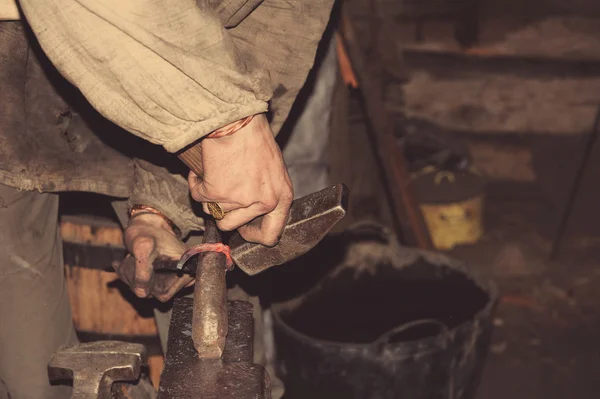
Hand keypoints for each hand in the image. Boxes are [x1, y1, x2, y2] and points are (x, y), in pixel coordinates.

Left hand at [114, 213, 192, 300]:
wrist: (144, 225)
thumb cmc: (145, 232)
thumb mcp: (143, 248)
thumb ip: (142, 271)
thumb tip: (142, 294)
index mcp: (184, 269)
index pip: (164, 293)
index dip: (147, 285)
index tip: (138, 265)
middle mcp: (180, 276)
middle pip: (153, 293)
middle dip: (136, 279)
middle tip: (129, 261)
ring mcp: (169, 278)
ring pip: (145, 290)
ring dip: (131, 277)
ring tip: (128, 260)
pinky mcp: (160, 277)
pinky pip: (141, 286)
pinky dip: (130, 276)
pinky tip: (125, 263)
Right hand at [188, 114, 292, 245]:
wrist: (238, 122)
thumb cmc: (256, 139)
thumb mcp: (274, 169)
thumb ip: (267, 193)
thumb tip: (251, 212)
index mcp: (281, 198)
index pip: (270, 235)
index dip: (252, 234)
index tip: (242, 227)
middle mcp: (262, 202)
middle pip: (231, 225)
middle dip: (221, 211)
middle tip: (220, 192)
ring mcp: (238, 199)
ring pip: (212, 212)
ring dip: (209, 196)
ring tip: (215, 174)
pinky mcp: (215, 192)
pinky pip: (197, 196)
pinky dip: (196, 183)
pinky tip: (203, 170)